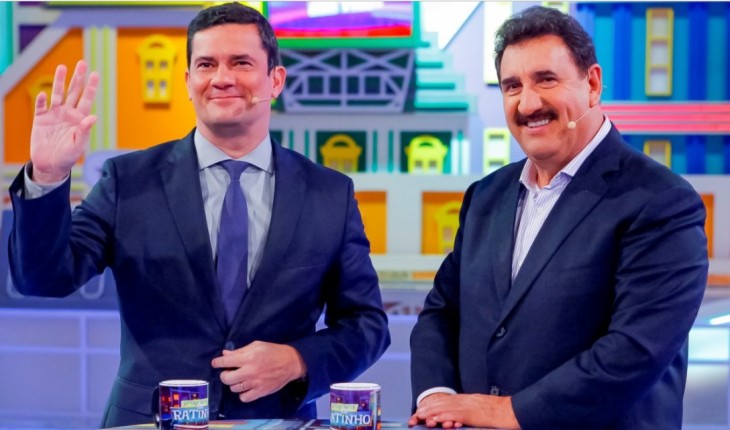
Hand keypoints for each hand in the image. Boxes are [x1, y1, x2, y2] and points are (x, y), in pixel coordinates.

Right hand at [30, 60, 98, 183]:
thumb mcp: (78, 145)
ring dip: (59, 81)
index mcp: (79, 118)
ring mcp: (54, 115)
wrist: (50, 165)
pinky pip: (40, 107)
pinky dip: (41, 100)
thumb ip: (84, 131)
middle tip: (82, 63)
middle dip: (78, 78)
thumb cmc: (68, 156)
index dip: (90, 87)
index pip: (86, 99)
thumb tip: (93, 117)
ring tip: (62, 67)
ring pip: (57, 94)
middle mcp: (67, 113)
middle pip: (73, 92)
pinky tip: (43, 94)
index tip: (95, 74)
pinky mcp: (40, 119)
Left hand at [211, 340, 305, 402]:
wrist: (291, 363)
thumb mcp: (257, 345)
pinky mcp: (260, 392)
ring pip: (234, 388)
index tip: (216, 363)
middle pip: (226, 378)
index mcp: (248, 357)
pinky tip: (246, 387)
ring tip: (239, 379)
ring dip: (234, 383)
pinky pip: (244, 398)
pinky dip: (243, 394)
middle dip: (224, 375)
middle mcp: (249, 371)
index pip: (225, 362)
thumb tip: (225, 354)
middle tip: (229, 372)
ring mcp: (255, 383)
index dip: (217, 362)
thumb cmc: (273, 351)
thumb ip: (240, 350)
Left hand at [410, 393, 519, 428]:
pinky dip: (444, 416)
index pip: (445, 401)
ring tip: (420, 416)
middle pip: (442, 403)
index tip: (422, 411)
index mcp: (466, 400)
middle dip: (428, 409)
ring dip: (431, 412)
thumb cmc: (498, 412)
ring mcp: (468, 406)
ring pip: (445, 408)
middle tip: (416, 415)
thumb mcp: (480, 408)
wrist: (511, 410)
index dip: (432, 406)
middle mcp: (465, 401)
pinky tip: (436, 419)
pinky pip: (455, 414)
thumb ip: (469, 411)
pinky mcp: (472, 413)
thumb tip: (458, 417)